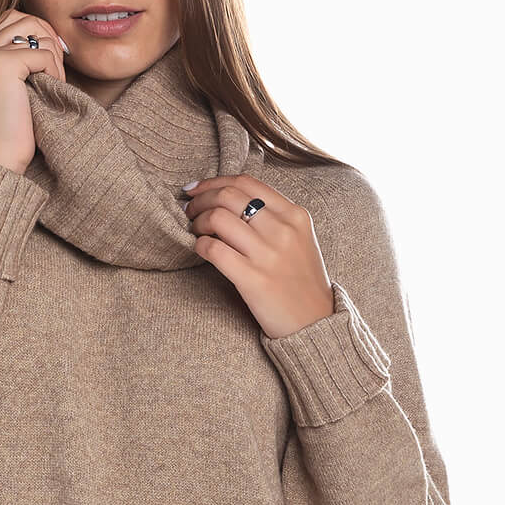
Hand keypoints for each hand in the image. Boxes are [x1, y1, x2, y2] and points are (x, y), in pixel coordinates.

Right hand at [0, 9, 69, 175]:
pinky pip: (43, 53)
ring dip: (53, 54)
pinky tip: (50, 90)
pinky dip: (54, 71)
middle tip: (57, 69)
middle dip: (48, 37)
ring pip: (35, 30)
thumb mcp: (12, 91)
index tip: (51, 62)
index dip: (38, 33)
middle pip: (23, 17)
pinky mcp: (1, 65)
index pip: (12, 20)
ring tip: (54, 82)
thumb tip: (50, 38)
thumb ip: (20, 63)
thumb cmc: (10, 134)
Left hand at [181, 175, 334, 338]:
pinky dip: (200, 245)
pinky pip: (214, 250)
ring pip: (218, 218)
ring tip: (194, 230)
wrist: (314, 323)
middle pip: (228, 196)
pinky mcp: (253, 279)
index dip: (214, 182)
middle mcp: (283, 230)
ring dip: (197, 221)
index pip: (246, 183)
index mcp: (295, 215)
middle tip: (189, 210)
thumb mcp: (299, 238)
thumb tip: (227, 199)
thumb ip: (273, 216)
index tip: (196, 189)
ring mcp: (268, 254)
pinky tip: (200, 249)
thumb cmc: (301, 281)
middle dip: (200, 200)